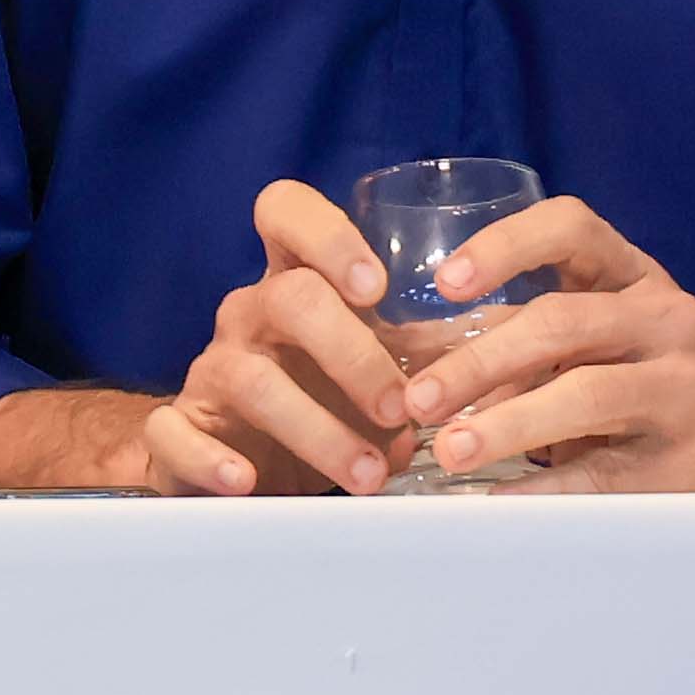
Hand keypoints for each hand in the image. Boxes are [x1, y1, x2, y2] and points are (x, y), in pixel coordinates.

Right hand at [149, 179, 435, 494]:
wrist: (238, 462)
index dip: (329, 236)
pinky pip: (174, 433)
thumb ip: (431, 353)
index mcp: (296, 285)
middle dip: (352, 354)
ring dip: (317, 429)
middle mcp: (249, 316)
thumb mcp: (378, 366)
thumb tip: (521, 350)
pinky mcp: (178, 429)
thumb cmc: (326, 401)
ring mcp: (211, 370)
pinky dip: (210, 459)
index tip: (375, 287)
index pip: (286, 213)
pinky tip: (248, 482)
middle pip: (289, 298)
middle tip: (399, 410)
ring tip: (368, 475)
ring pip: (249, 378)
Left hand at [391, 199, 694, 490]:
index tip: (447, 282)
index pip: (571, 229)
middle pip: (562, 324)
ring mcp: (686, 393)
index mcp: (636, 282)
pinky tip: (496, 503)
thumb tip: (407, 358)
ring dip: (507, 424)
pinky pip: (607, 476)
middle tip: (417, 397)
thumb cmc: (667, 380)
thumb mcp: (611, 339)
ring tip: (450, 449)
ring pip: (587, 397)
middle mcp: (666, 324)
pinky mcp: (692, 464)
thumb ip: (522, 340)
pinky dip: (543, 492)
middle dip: (479, 360)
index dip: (505, 245)